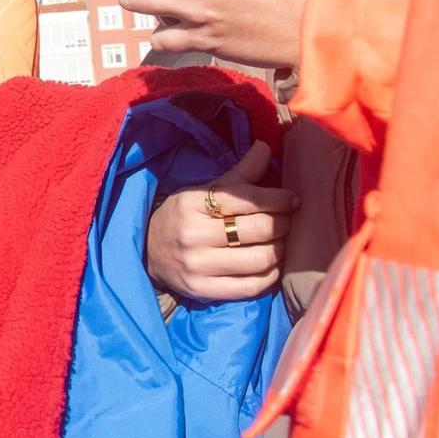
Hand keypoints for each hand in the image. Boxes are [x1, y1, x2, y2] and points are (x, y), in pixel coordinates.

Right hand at [145, 140, 297, 302]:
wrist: (147, 253)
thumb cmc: (182, 217)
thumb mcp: (202, 191)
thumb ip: (239, 174)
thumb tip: (265, 146)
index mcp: (192, 203)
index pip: (247, 199)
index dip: (279, 199)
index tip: (291, 199)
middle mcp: (193, 235)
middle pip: (259, 229)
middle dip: (282, 223)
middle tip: (286, 221)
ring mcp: (198, 266)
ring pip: (261, 259)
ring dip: (280, 249)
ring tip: (277, 242)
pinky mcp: (204, 290)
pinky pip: (253, 286)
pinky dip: (270, 274)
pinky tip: (269, 264)